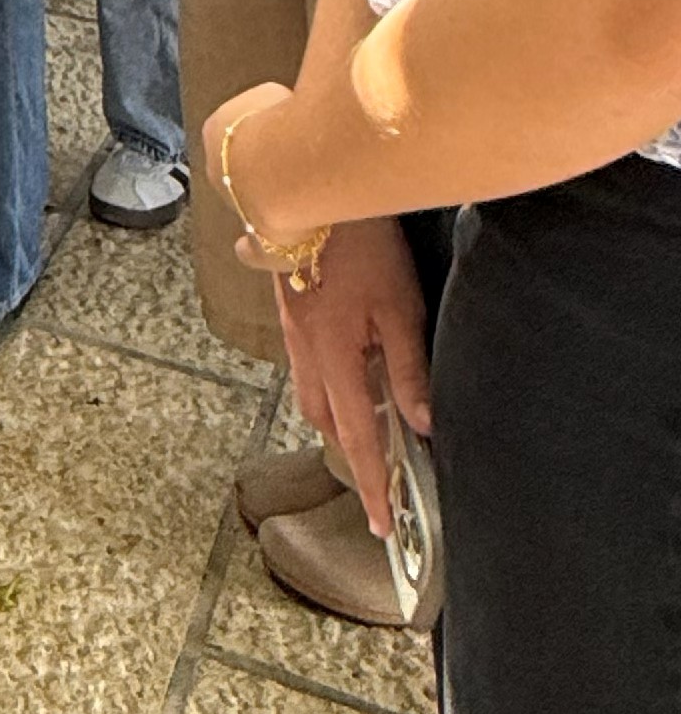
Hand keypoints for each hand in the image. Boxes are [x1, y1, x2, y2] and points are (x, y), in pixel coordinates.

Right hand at [270, 214, 431, 537]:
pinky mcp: (291, 307)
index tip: (381, 526)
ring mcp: (292, 329)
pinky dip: (332, 376)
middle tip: (388, 462)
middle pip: (325, 419)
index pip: (356, 438)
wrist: (309, 187)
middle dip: (352, 446)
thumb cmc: (360, 244)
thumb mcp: (399, 307)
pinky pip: (308, 361)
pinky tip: (354, 357)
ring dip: (341, 409)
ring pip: (314, 389)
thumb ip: (408, 368)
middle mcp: (305, 351)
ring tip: (376, 410)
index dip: (371, 484)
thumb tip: (423, 424)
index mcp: (333, 358)